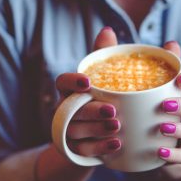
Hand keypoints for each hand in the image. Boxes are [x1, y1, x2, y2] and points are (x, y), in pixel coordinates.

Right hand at [36, 27, 119, 180]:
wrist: (102, 137)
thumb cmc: (105, 100)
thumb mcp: (108, 80)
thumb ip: (107, 57)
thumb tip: (108, 30)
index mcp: (72, 91)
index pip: (62, 82)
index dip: (72, 82)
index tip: (88, 82)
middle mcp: (67, 110)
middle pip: (73, 110)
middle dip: (92, 110)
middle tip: (113, 110)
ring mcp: (70, 131)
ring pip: (77, 131)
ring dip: (97, 130)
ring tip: (118, 127)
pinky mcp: (76, 150)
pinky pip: (84, 151)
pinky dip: (100, 148)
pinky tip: (117, 145)